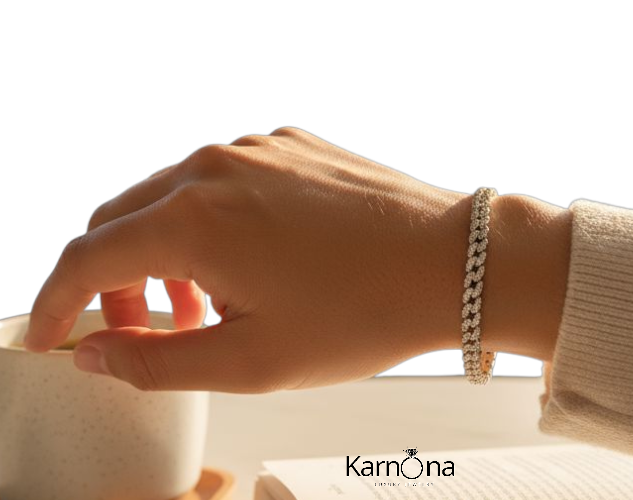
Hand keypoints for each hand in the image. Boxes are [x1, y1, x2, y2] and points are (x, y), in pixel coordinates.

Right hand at [24, 127, 480, 391]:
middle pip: (123, 220)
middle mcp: (214, 166)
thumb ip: (156, 360)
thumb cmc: (364, 315)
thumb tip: (95, 352)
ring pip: (172, 196)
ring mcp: (256, 146)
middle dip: (113, 281)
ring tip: (200, 304)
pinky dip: (211, 222)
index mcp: (193, 219)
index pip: (88, 258)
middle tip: (138, 331)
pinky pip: (224, 179)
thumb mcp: (250, 361)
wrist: (455, 264)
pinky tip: (246, 261)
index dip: (58, 302)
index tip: (55, 333)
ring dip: (163, 251)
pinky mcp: (292, 144)